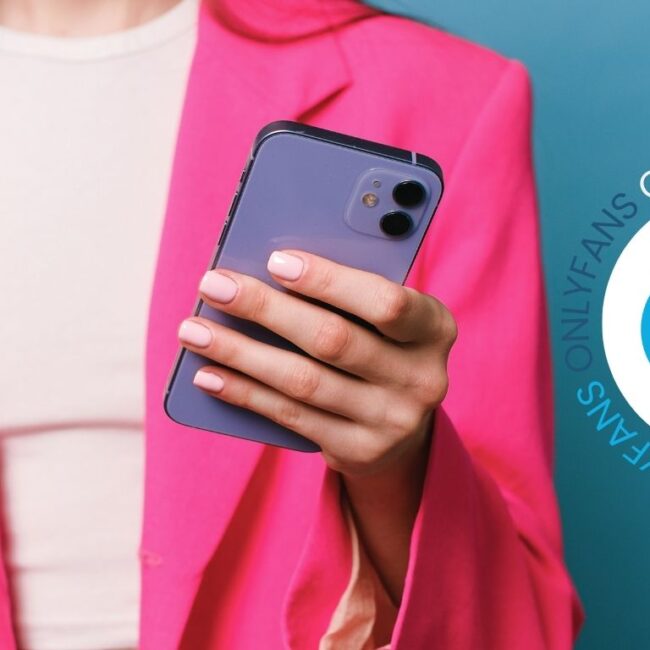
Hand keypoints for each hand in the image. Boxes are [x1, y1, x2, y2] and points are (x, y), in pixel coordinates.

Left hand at [177, 250, 456, 476]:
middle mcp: (422, 378)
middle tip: (214, 285)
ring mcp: (392, 420)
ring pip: (303, 381)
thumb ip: (349, 294)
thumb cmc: (382, 348)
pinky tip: (210, 373)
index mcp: (435, 328)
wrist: (402, 425)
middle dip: (266, 309)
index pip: (385, 302)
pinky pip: (291, 417)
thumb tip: (268, 270)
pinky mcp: (359, 450)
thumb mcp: (384, 318)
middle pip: (333, 340)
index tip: (275, 260)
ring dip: (241, 353)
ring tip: (194, 330)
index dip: (329, 281)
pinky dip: (245, 392)